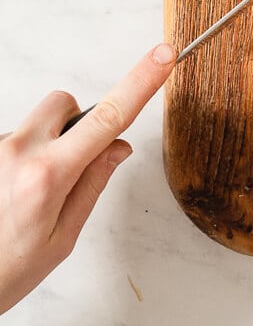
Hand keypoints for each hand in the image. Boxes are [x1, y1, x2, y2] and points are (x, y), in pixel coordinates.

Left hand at [0, 42, 176, 314]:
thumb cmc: (5, 272)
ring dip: (42, 144)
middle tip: (68, 165)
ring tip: (25, 194)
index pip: (108, 117)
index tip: (162, 55)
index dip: (141, 82)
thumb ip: (93, 184)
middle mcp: (17, 152)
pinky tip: (7, 193)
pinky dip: (19, 156)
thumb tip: (118, 145)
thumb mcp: (62, 238)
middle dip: (75, 123)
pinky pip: (13, 138)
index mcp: (48, 175)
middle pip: (64, 104)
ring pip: (36, 123)